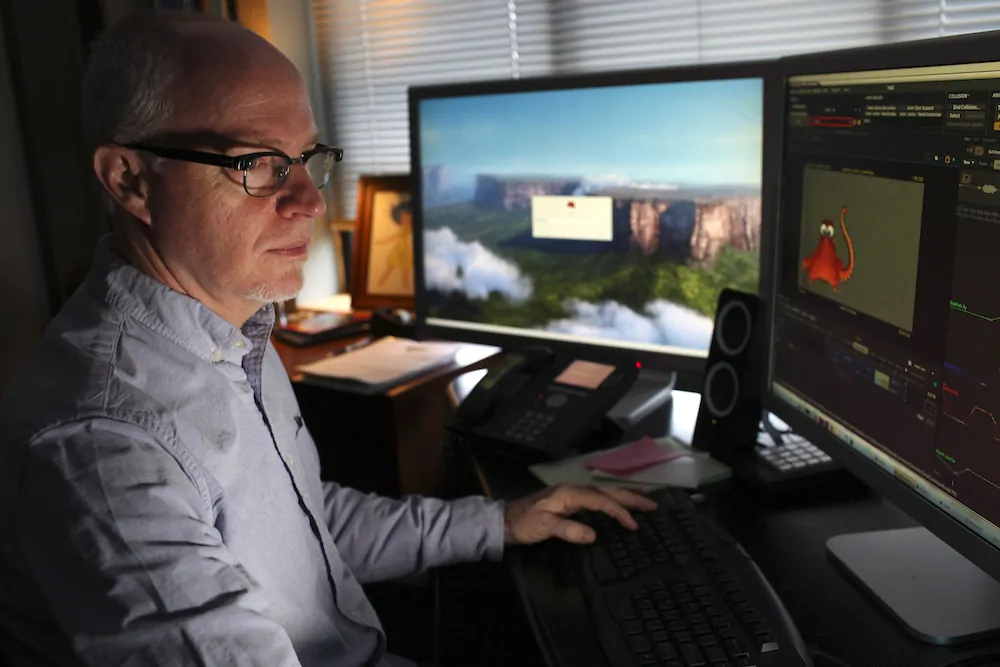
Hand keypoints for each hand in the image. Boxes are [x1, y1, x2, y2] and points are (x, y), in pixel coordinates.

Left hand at [503, 483, 657, 545]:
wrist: (505, 521)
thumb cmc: (523, 524)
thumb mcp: (543, 527)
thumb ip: (568, 530)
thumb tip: (593, 535)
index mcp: (569, 493)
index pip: (600, 500)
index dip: (618, 511)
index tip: (633, 525)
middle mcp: (573, 490)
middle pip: (607, 491)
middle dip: (630, 497)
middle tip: (653, 505)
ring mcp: (571, 495)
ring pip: (604, 493)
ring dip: (624, 496)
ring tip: (644, 501)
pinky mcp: (569, 502)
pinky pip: (597, 498)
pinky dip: (612, 500)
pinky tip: (619, 505)